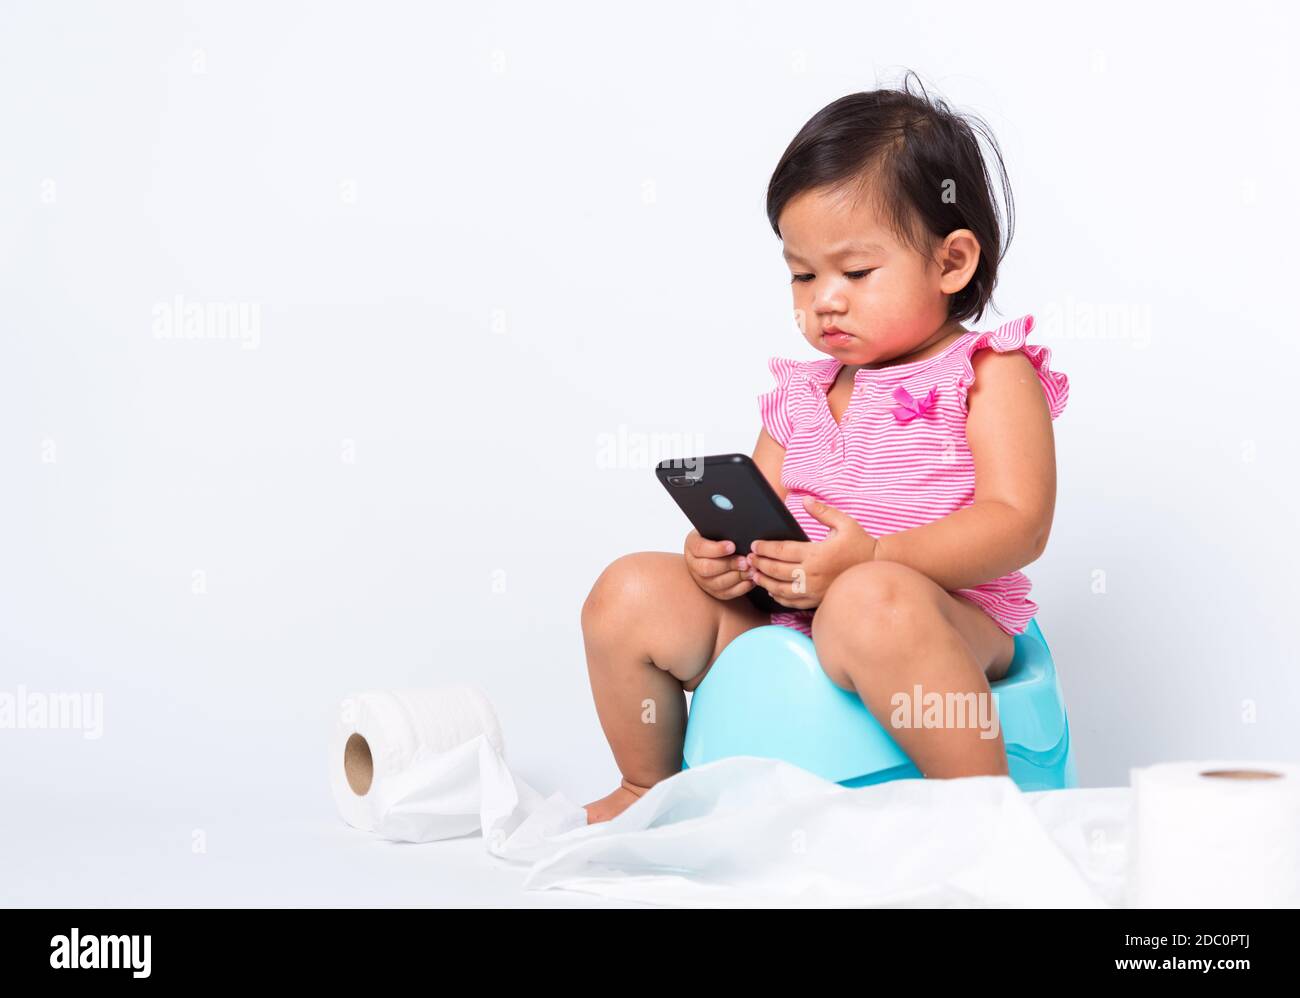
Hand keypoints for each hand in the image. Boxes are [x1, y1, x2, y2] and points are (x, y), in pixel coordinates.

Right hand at [683, 529, 755, 600]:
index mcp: (692, 545)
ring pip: (717, 583)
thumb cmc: (719, 537)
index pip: (700, 548)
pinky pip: (727, 593)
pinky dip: (741, 587)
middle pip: (707, 568)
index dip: (717, 549)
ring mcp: (702, 580)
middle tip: (745, 561)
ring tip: (751, 569)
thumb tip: (738, 532)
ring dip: (737, 577)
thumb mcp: (717, 528)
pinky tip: (751, 579)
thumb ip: (724, 531)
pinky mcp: (714, 592)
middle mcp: (694, 564)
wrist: (718, 550)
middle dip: (729, 565)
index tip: (732, 546)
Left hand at [745, 496, 877, 608]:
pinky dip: (779, 597)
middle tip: (748, 559)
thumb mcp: (844, 523)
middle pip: (776, 570)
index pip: (782, 550)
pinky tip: (772, 590)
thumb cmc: (860, 544)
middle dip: (759, 564)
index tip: (755, 545)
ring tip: (754, 575)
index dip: (765, 548)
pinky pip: (793, 602)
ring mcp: (814, 589)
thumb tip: (806, 500)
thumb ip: (823, 512)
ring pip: (781, 589)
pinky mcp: (818, 600)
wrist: (877, 567)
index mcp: (816, 553)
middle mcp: (812, 573)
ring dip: (764, 582)